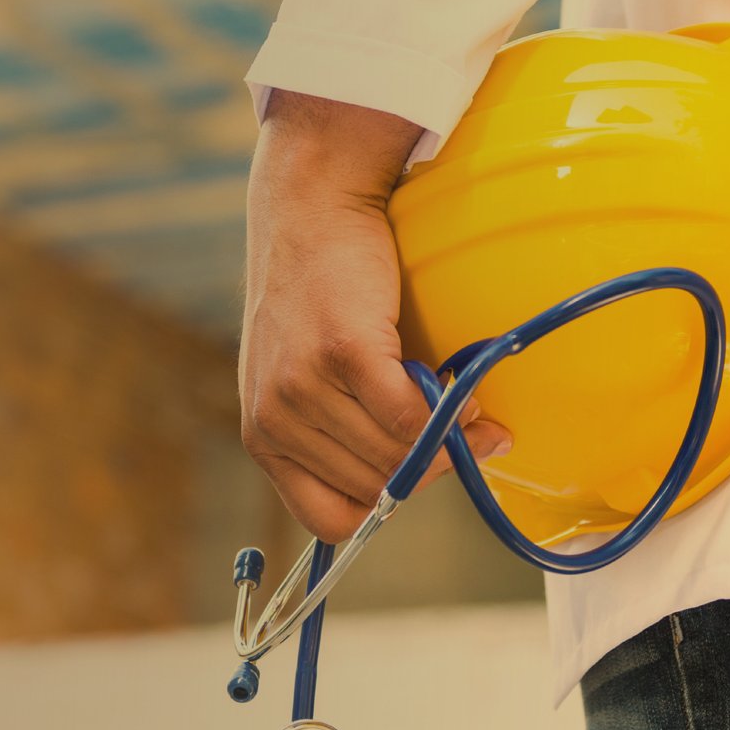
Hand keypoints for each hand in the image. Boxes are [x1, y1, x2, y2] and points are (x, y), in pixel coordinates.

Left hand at [240, 93, 509, 542]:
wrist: (310, 209)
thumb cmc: (319, 294)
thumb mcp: (308, 376)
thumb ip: (352, 428)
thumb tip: (451, 465)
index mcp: (263, 438)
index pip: (326, 520)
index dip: (379, 507)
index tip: (414, 480)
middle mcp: (274, 421)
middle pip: (373, 488)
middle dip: (428, 471)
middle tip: (467, 439)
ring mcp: (302, 389)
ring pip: (395, 454)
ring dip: (446, 442)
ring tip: (467, 412)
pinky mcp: (341, 353)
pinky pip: (407, 416)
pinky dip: (445, 414)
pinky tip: (460, 395)